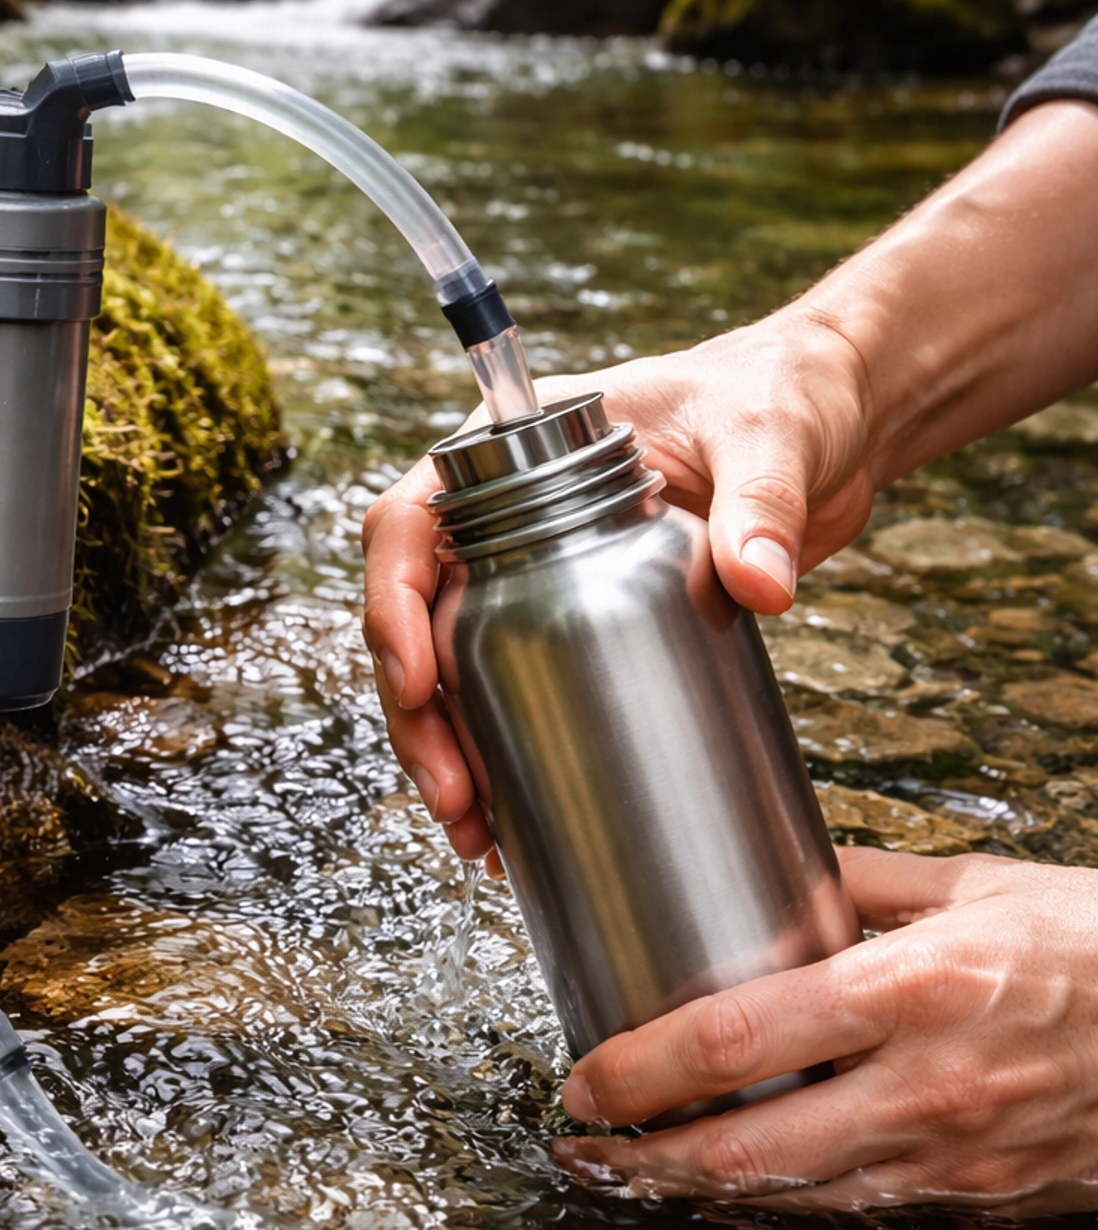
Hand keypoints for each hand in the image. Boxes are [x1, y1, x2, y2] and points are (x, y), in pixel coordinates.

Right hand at [361, 310, 875, 856]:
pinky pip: (519, 684)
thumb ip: (760, 503)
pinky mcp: (587, 614)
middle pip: (421, 617)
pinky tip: (517, 822)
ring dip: (453, 749)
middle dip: (421, 715)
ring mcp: (541, 568)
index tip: (419, 681)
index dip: (396, 604)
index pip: (412, 522)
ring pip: (457, 664)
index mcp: (516, 444)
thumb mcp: (769, 438)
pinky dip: (509, 751)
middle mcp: (507, 511)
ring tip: (476, 835)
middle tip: (455, 796)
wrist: (834, 422)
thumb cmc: (784, 394)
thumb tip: (759, 585)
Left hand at [553, 846, 1097, 1212]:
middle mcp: (928, 1084)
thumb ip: (869, 882)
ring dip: (693, 1187)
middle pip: (746, 1147)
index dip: (646, 1067)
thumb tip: (781, 872)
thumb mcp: (984, 884)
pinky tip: (732, 1179)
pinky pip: (851, 1204)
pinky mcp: (978, 1194)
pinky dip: (777, 1197)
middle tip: (581, 1136)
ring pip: (790, 1195)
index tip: (587, 1072)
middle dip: (642, 1152)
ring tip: (627, 1165)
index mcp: (920, 987)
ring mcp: (954, 1152)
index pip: (743, 1038)